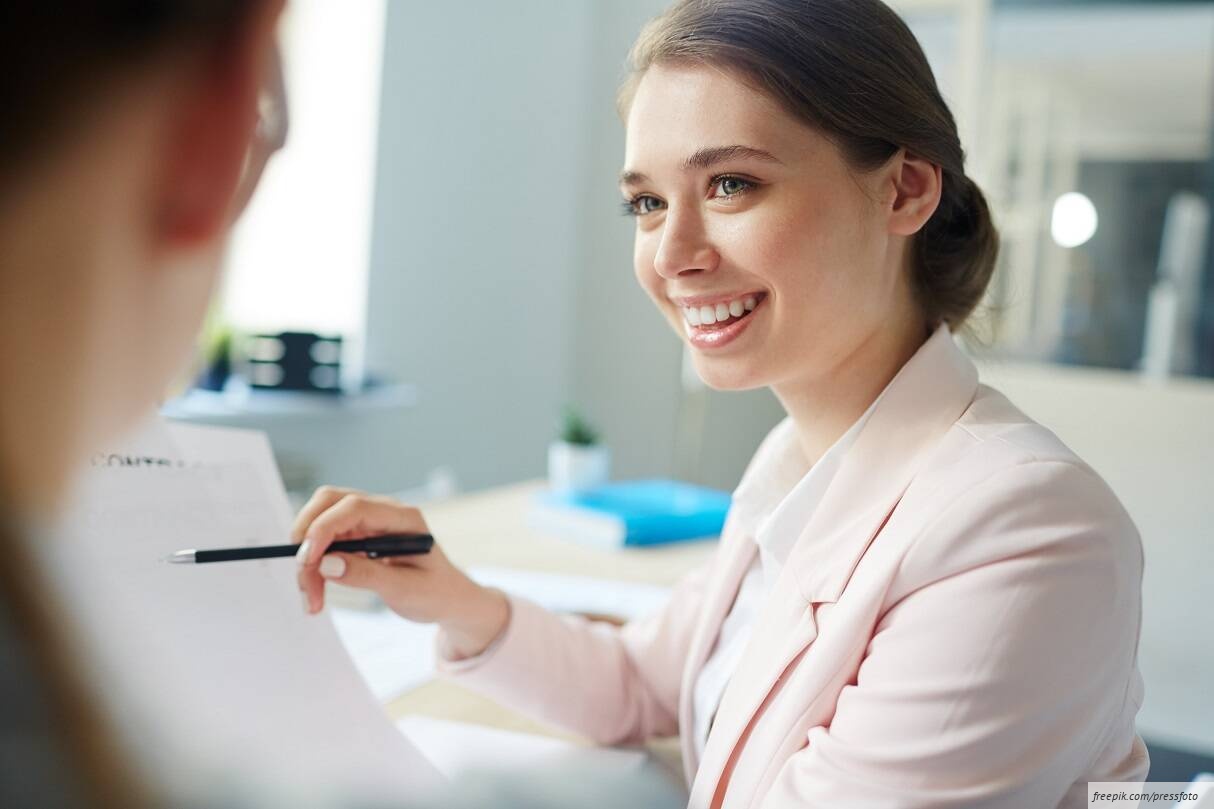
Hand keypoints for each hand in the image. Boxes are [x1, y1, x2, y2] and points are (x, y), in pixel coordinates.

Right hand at [292, 486, 508, 658]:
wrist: (446, 599)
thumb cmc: (435, 593)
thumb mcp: (406, 590)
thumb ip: (368, 575)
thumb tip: (326, 564)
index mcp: (403, 518)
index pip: (354, 506)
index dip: (324, 528)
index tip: (307, 560)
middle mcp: (383, 512)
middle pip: (329, 504)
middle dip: (307, 539)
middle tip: (304, 581)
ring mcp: (368, 522)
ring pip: (320, 524)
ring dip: (307, 559)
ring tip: (312, 600)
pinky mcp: (357, 536)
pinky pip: (324, 542)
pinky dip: (314, 566)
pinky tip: (318, 592)